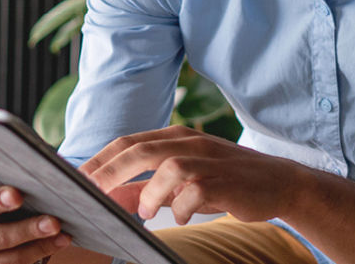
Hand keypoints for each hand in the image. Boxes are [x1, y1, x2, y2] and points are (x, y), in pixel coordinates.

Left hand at [79, 125, 311, 225]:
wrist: (279, 183)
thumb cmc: (225, 181)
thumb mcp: (183, 182)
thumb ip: (147, 187)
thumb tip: (112, 197)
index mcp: (175, 137)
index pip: (128, 141)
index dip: (100, 158)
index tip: (75, 177)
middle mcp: (189, 142)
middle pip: (139, 149)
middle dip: (110, 171)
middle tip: (90, 192)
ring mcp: (208, 159)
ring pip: (167, 167)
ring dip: (149, 192)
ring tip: (146, 212)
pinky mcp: (224, 180)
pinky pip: (195, 191)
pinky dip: (181, 206)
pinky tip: (181, 216)